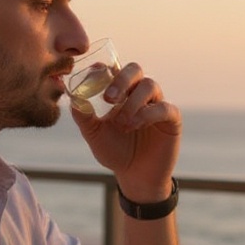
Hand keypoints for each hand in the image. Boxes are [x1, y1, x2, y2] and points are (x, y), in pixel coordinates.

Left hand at [70, 61, 180, 203]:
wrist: (135, 176)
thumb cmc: (115, 153)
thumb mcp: (94, 135)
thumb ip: (84, 117)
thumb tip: (73, 100)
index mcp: (120, 94)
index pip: (115, 70)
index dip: (105, 68)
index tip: (94, 73)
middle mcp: (139, 94)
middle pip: (135, 70)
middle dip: (122, 79)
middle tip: (109, 98)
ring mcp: (156, 104)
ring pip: (149, 86)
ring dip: (133, 102)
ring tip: (122, 123)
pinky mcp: (171, 119)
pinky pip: (164, 107)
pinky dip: (148, 114)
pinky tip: (136, 125)